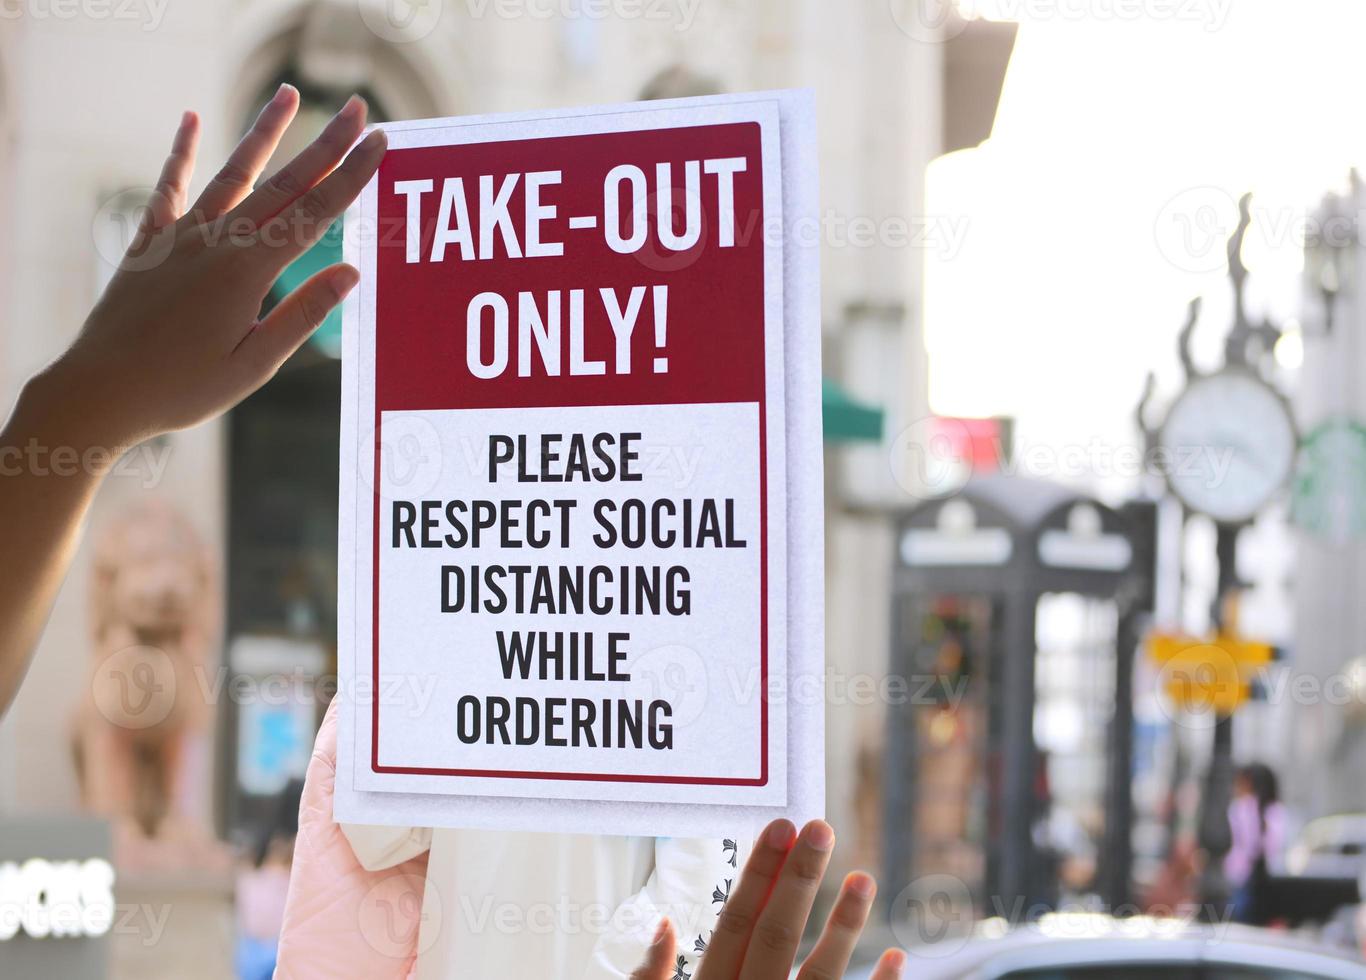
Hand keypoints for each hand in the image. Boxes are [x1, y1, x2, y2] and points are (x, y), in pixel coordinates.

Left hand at [40, 84, 384, 449]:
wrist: (100, 390)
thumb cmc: (181, 388)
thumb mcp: (254, 365)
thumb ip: (302, 315)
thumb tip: (350, 273)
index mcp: (248, 271)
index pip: (314, 213)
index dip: (351, 175)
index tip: (378, 142)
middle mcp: (217, 241)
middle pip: (284, 184)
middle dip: (325, 144)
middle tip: (355, 107)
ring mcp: (182, 237)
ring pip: (233, 174)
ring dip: (264, 133)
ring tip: (287, 94)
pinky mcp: (151, 243)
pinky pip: (171, 188)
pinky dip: (183, 152)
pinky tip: (192, 120)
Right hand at [632, 819, 905, 979]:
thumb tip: (664, 924)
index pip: (736, 923)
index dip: (759, 874)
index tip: (780, 828)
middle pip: (777, 936)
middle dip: (799, 879)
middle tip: (821, 827)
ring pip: (819, 975)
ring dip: (843, 925)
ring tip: (864, 877)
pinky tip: (896, 957)